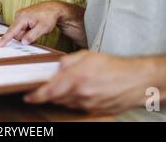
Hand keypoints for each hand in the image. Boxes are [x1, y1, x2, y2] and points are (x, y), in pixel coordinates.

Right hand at [0, 1, 61, 46]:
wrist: (54, 8)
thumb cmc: (49, 16)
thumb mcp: (42, 29)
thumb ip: (31, 36)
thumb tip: (23, 42)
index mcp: (22, 18)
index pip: (12, 31)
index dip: (5, 39)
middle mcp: (19, 15)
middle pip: (16, 33)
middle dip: (24, 36)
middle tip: (36, 32)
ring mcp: (20, 15)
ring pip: (19, 31)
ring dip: (27, 33)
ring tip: (36, 28)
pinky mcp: (22, 16)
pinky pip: (21, 27)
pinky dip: (27, 30)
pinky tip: (34, 26)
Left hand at [24, 50, 150, 114]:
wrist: (137, 81)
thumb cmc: (114, 66)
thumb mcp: (88, 55)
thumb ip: (68, 61)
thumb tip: (55, 68)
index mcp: (76, 77)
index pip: (49, 91)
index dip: (35, 96)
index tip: (27, 96)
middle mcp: (80, 94)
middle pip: (56, 98)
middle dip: (48, 93)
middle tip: (46, 87)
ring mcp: (88, 105)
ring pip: (66, 103)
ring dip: (61, 96)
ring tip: (69, 85)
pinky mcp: (94, 111)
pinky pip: (77, 107)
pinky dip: (74, 100)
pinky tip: (80, 91)